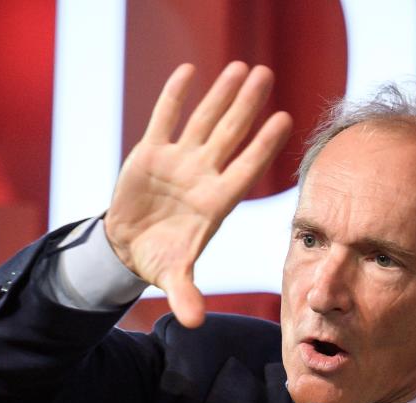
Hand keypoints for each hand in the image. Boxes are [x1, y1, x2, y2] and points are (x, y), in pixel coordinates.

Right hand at [104, 62, 291, 326]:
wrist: (130, 246)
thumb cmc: (160, 259)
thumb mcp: (172, 276)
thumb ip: (185, 294)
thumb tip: (195, 323)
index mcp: (214, 203)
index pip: (244, 170)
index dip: (262, 147)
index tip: (285, 120)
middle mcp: (202, 177)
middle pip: (229, 136)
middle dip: (246, 107)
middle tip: (266, 74)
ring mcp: (178, 162)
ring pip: (203, 122)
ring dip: (219, 95)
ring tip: (241, 67)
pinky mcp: (151, 153)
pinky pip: (164, 120)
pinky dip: (174, 97)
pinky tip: (189, 72)